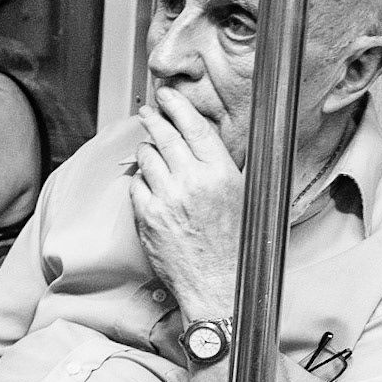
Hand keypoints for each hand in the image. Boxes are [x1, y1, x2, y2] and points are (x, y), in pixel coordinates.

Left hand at [128, 86, 244, 318]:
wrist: (219, 284)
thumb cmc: (236, 246)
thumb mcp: (244, 198)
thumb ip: (223, 169)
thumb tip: (207, 144)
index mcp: (221, 174)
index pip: (194, 126)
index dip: (177, 105)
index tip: (168, 96)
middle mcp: (193, 182)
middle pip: (165, 136)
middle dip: (154, 118)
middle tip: (149, 112)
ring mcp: (167, 199)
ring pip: (147, 157)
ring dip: (147, 150)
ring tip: (150, 148)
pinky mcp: (148, 217)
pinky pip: (136, 186)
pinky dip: (140, 181)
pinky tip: (147, 182)